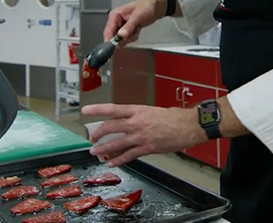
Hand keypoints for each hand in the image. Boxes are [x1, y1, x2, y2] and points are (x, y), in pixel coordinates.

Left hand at [82, 104, 206, 166]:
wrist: (188, 126)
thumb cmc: (173, 117)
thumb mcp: (152, 111)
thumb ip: (138, 117)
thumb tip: (127, 123)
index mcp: (137, 110)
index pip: (112, 109)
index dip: (97, 109)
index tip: (85, 111)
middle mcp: (136, 122)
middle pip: (109, 127)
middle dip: (97, 134)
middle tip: (91, 138)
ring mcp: (140, 136)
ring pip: (115, 144)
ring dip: (102, 149)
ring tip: (95, 153)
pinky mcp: (146, 148)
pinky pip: (128, 156)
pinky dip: (118, 160)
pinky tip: (111, 163)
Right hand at [102, 0, 166, 45]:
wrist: (156, 7)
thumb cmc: (146, 7)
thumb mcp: (137, 16)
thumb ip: (129, 26)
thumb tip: (120, 36)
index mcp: (115, 15)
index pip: (108, 30)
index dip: (110, 40)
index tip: (116, 46)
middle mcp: (116, 21)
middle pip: (114, 37)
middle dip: (125, 38)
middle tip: (134, 32)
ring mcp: (121, 26)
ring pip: (121, 39)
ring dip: (130, 37)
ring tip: (137, 28)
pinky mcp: (127, 30)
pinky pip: (127, 38)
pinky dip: (133, 36)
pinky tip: (138, 29)